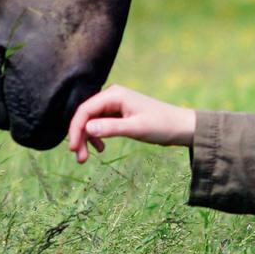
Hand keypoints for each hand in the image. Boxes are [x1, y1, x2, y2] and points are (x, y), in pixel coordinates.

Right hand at [67, 84, 196, 162]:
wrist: (181, 127)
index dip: (75, 129)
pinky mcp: (119, 113)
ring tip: (86, 158)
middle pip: (85, 115)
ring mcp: (115, 104)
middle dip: (80, 136)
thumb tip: (87, 129)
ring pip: (91, 121)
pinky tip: (101, 149)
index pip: (85, 110)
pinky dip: (97, 136)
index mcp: (114, 95)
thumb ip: (111, 128)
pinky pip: (100, 124)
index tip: (73, 148)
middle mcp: (112, 96)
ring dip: (87, 139)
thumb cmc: (161, 125)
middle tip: (80, 159)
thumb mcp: (136, 128)